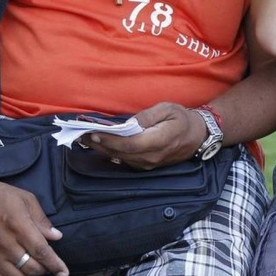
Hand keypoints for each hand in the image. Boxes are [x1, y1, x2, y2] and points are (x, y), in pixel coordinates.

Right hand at [0, 175, 68, 275]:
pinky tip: (18, 271)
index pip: (40, 251)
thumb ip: (42, 220)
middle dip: (44, 269)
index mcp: (18, 225)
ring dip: (29, 275)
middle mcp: (4, 242)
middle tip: (47, 264)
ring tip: (33, 266)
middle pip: (30, 266)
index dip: (54, 264)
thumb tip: (56, 237)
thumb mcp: (27, 199)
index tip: (64, 273)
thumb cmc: (1, 196)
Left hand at [84, 102, 205, 169]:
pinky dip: (110, 152)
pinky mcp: (145, 166)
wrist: (196, 137)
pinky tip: (99, 144)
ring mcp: (148, 164)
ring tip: (84, 138)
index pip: (129, 144)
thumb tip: (128, 123)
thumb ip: (148, 116)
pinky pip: (124, 160)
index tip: (92, 133)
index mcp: (159, 141)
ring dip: (101, 149)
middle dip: (98, 144)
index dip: (109, 140)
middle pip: (120, 153)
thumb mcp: (168, 109)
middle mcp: (152, 157)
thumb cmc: (182, 119)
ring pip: (120, 159)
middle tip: (79, 134)